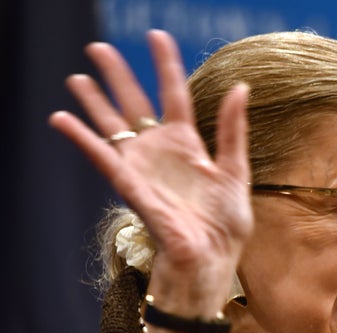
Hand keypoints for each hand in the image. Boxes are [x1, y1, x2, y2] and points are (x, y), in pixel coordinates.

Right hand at [50, 29, 252, 313]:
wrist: (211, 258)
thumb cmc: (225, 223)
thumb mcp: (236, 170)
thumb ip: (233, 129)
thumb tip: (241, 86)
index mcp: (189, 145)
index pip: (173, 95)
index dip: (165, 65)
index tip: (156, 36)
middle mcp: (161, 151)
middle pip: (134, 104)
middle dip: (117, 76)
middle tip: (97, 48)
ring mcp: (142, 167)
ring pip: (112, 126)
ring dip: (94, 101)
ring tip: (77, 77)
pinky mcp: (130, 185)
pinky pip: (101, 157)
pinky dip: (81, 138)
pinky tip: (61, 118)